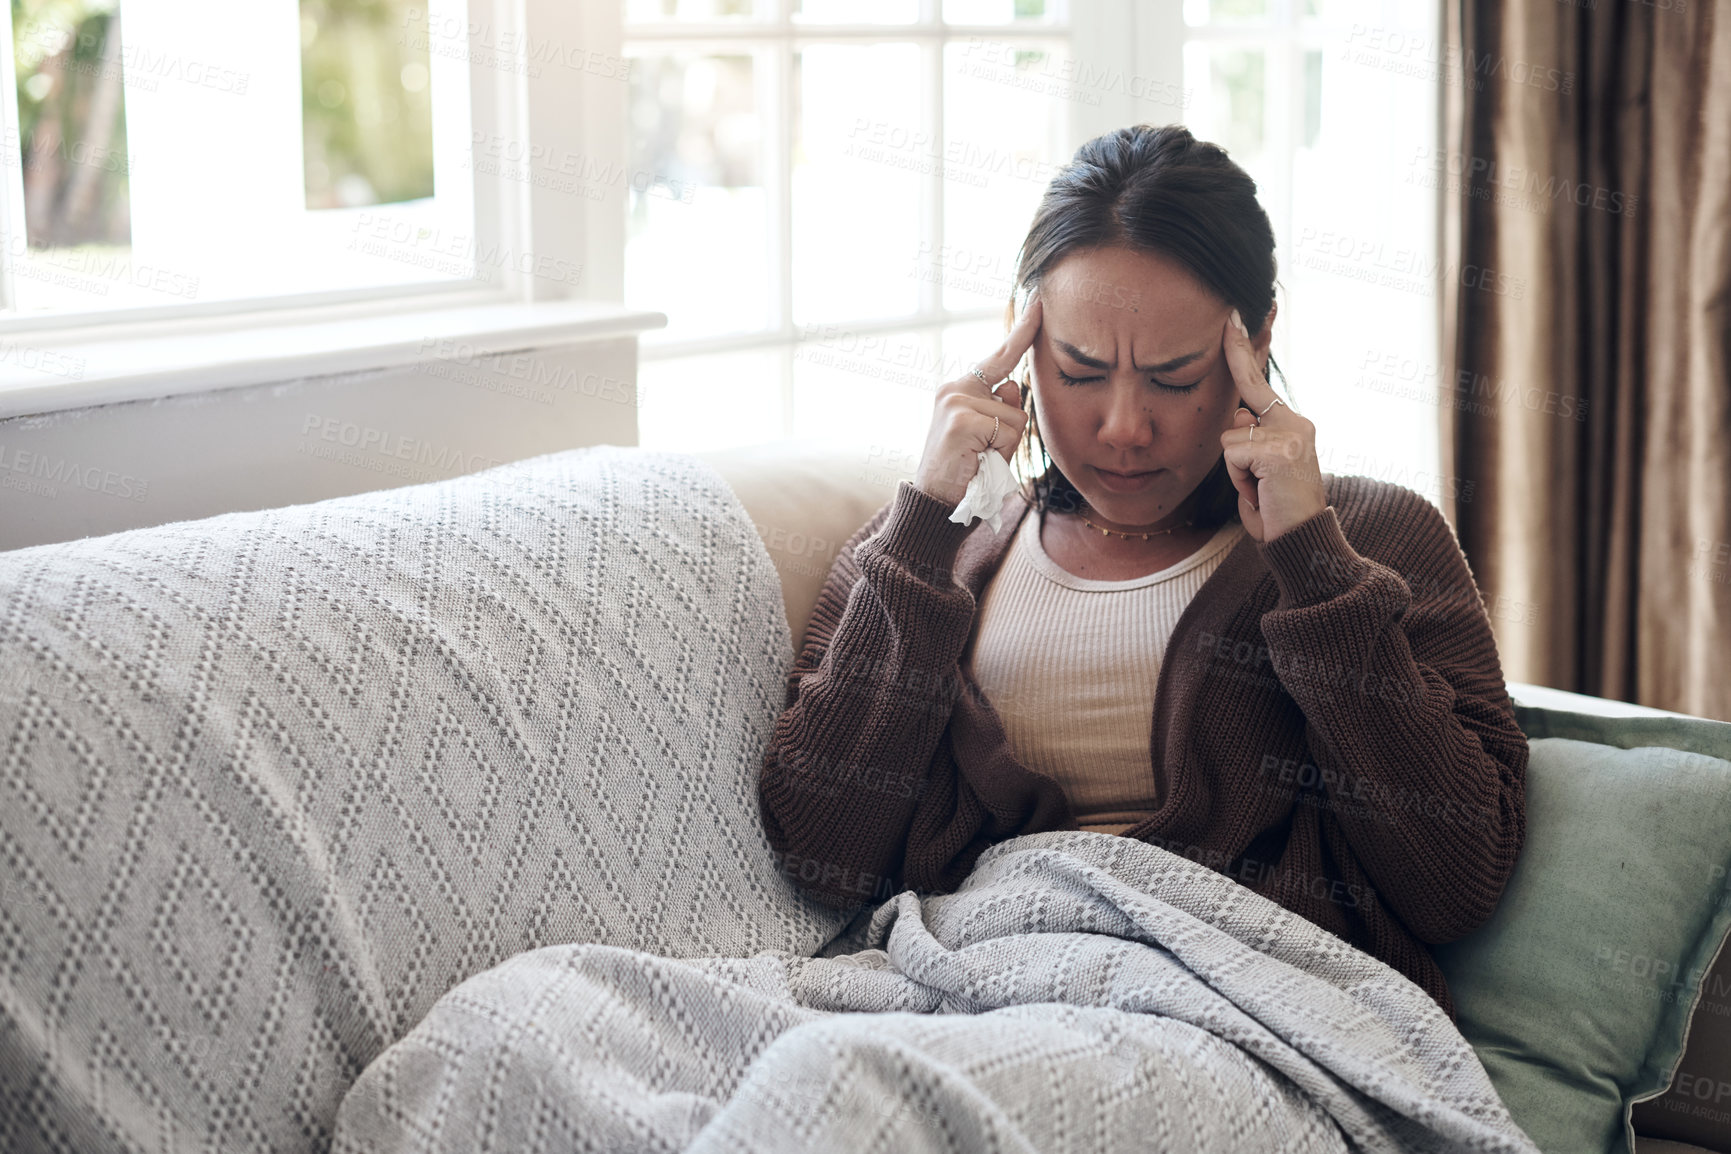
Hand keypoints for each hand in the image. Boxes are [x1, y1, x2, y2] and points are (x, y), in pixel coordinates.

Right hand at [913, 288, 1040, 508]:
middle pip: (1016, 400)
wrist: (934, 505)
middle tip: (980, 455)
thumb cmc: (963, 474)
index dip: (1023, 332)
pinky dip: (1000, 453)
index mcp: (959, 390)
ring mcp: (956, 402)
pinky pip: (1008, 432)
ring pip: (1015, 418)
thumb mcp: (988, 437)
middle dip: (1009, 433)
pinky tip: (975, 462)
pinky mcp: (961, 420)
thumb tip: (1014, 385)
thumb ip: (1002, 408)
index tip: (1039, 304)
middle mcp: (954, 388)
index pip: (999, 357)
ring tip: (977, 460)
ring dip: (1005, 446)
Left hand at [1219, 309, 1326, 542]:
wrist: (1303, 543)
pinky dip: (1239, 480)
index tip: (1232, 318)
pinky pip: (1233, 455)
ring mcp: (1292, 433)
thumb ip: (1246, 440)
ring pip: (1230, 438)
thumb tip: (1238, 417)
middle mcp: (1296, 422)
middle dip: (1234, 422)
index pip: (1260, 384)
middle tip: (1247, 406)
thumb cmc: (1276, 512)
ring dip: (1235, 472)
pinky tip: (1262, 493)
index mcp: (1292, 424)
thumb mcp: (1257, 471)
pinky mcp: (1281, 449)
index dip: (1244, 351)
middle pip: (1238, 406)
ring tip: (1261, 491)